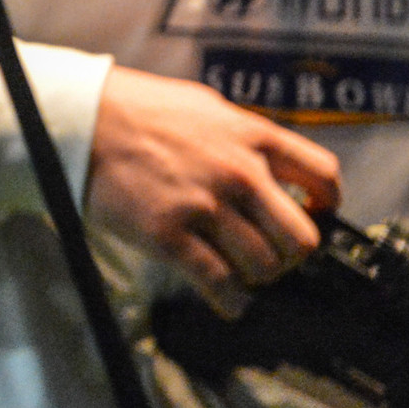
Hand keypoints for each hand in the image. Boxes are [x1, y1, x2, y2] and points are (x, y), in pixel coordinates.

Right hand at [86, 65, 342, 315]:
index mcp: (251, 136)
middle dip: (290, 255)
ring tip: (240, 274)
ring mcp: (205, 207)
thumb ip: (240, 136)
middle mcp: (238, 173)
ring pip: (262, 265)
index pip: (321, 175)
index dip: (327, 203)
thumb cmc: (136, 109)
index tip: (316, 214)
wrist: (81, 121)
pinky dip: (230, 300)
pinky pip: (218, 283)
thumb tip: (264, 162)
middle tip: (272, 255)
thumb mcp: (203, 107)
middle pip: (300, 237)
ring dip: (255, 278)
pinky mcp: (170, 235)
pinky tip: (226, 300)